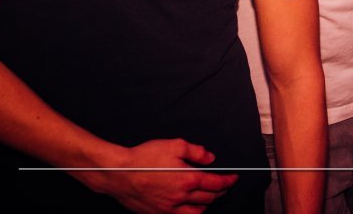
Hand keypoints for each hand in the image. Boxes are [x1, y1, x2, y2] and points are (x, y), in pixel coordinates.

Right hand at [73, 138, 236, 213]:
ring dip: (207, 205)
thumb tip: (210, 158)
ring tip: (209, 197)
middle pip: (209, 199)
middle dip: (221, 192)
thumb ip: (196, 151)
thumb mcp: (174, 145)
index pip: (216, 184)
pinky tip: (190, 208)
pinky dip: (190, 213)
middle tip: (224, 186)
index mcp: (187, 179)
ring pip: (197, 213)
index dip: (228, 181)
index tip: (234, 179)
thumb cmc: (144, 158)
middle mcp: (180, 197)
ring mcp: (169, 209)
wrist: (119, 174)